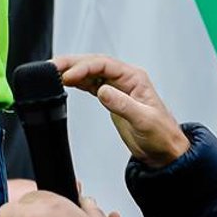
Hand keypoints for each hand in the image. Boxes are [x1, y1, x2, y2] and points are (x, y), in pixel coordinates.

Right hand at [55, 55, 190, 167]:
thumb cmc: (161, 135)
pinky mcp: (111, 98)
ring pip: (90, 72)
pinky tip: (65, 82)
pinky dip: (77, 82)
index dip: (84, 68)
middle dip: (72, 64)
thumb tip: (103, 90)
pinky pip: (90, 84)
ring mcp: (117, 88)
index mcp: (134, 78)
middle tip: (52, 67)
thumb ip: (123, 105)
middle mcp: (124, 79)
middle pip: (94, 63)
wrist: (164, 152)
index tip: (68, 76)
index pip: (104, 64)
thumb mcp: (144, 121)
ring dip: (72, 71)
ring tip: (52, 72)